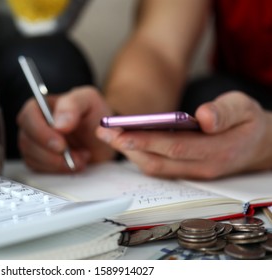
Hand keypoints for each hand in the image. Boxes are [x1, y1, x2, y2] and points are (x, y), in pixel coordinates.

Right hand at [17, 86, 115, 171]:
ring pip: (33, 158)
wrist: (103, 137)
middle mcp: (33, 124)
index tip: (61, 145)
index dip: (41, 133)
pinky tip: (75, 163)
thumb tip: (58, 124)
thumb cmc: (93, 114)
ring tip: (81, 158)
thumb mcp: (89, 100)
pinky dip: (59, 170)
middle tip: (74, 157)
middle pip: (27, 141)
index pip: (28, 117)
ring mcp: (34, 144)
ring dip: (58, 164)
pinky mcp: (38, 160)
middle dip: (51, 154)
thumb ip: (72, 105)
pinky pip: (40, 170)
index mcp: (40, 105)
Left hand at [96, 91, 271, 178]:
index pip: (175, 147)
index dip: (146, 141)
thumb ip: (226, 112)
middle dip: (127, 146)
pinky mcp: (185, 171)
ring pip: (154, 167)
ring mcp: (192, 173)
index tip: (120, 132)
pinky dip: (139, 156)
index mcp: (217, 151)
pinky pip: (158, 167)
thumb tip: (204, 117)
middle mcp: (202, 168)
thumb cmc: (248, 123)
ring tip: (108, 135)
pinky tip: (125, 142)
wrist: (257, 145)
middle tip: (103, 132)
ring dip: (129, 152)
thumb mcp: (245, 108)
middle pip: (158, 160)